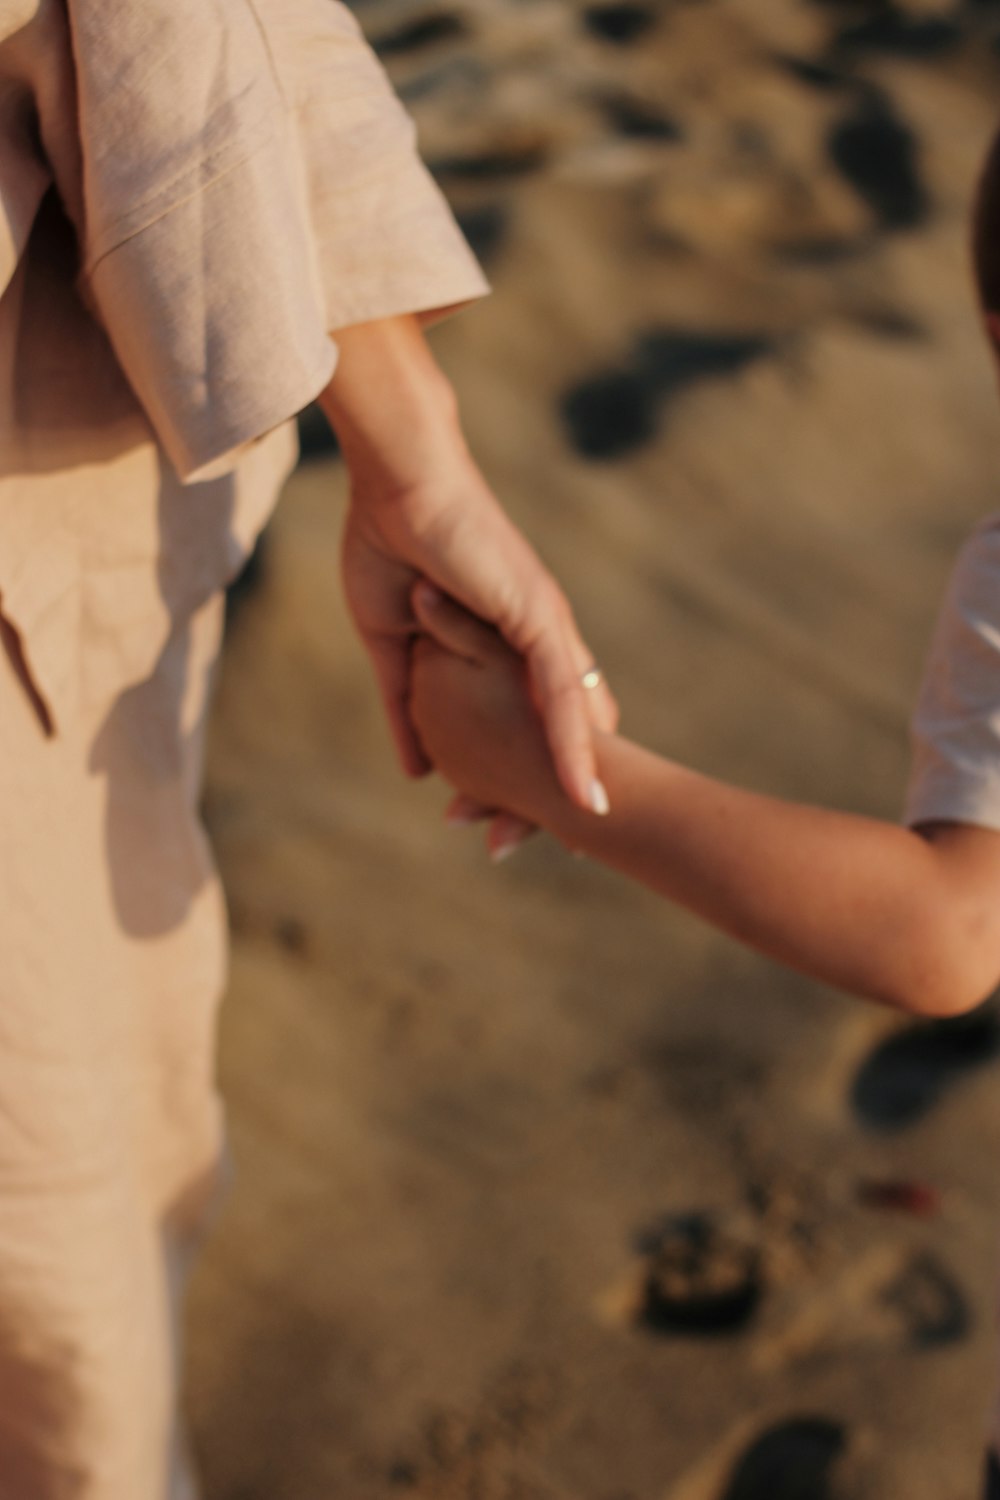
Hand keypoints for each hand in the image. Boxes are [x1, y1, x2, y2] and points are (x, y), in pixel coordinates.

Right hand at [320, 315, 617, 829]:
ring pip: (575, 718)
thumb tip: (417, 768)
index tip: (508, 825)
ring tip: (585, 832)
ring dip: (576, 777)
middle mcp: (536, 640)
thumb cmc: (388, 546)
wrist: (394, 484)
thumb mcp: (392, 649)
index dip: (522, 774)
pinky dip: (576, 746)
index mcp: (503, 646)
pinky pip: (564, 694)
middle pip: (561, 728)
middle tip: (551, 844)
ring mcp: (545, 628)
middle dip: (555, 789)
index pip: (528, 721)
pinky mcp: (541, 617)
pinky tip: (584, 791)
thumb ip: (407, 706)